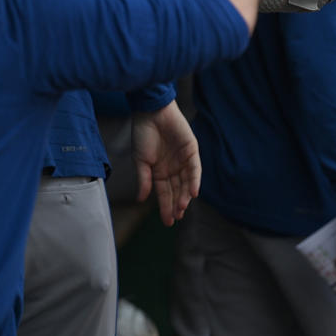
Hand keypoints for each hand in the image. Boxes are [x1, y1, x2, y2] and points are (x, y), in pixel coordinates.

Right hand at [131, 103, 200, 225]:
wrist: (151, 112)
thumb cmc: (143, 134)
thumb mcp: (140, 161)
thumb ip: (144, 180)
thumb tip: (140, 199)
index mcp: (159, 172)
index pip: (165, 193)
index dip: (166, 207)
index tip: (167, 222)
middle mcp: (173, 168)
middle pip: (177, 190)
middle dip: (176, 205)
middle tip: (176, 218)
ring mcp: (183, 160)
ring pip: (186, 182)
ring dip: (185, 195)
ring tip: (182, 208)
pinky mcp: (192, 150)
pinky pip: (195, 169)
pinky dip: (194, 181)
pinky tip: (192, 193)